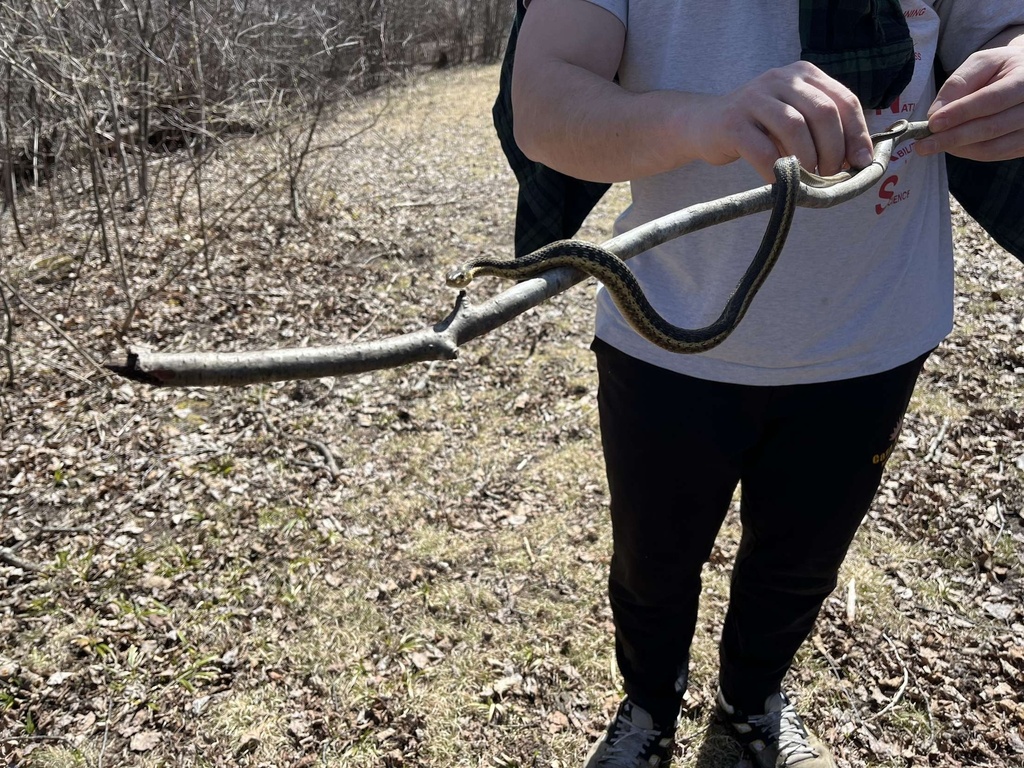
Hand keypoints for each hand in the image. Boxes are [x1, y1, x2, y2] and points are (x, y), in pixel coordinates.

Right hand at [692, 61, 873, 181]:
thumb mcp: (795, 118)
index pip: (844, 101)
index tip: (861, 163)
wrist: (705, 124)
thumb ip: (824, 129)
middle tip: (830, 174)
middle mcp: (781, 79)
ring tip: (808, 178)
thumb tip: (860, 160)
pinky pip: (763, 151)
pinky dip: (776, 171)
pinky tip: (779, 181)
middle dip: (834, 150)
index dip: (857, 135)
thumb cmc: (759, 127)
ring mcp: (754, 98)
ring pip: (794, 128)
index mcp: (804, 74)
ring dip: (808, 160)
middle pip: (823, 112)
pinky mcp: (732, 123)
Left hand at [917, 46, 1023, 160]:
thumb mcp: (982, 63)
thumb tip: (936, 113)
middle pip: (991, 128)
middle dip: (953, 137)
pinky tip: (953, 146)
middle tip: (923, 145)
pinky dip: (970, 152)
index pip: (992, 100)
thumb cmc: (1002, 68)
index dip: (961, 113)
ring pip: (992, 148)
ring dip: (958, 148)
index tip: (933, 123)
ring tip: (933, 145)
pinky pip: (995, 155)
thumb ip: (958, 83)